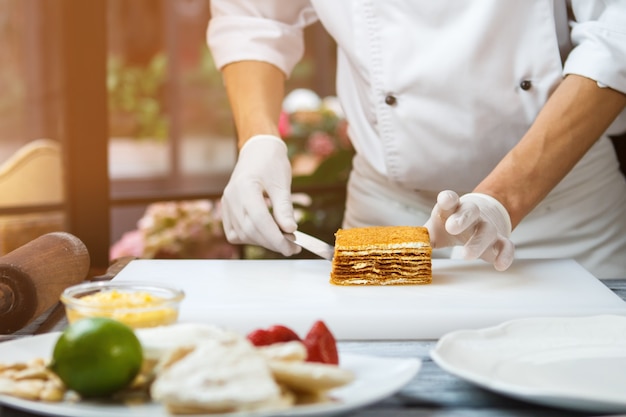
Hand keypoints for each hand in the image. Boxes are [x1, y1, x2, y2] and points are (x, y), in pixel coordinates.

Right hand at [221, 135, 300, 255]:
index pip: (259, 221)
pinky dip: (249, 238)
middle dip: (272, 243)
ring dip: (262, 242)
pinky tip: (265, 236)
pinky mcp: (227, 209)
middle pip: (250, 231)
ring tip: (282, 240)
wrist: (257, 150)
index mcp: (244, 188)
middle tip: (292, 247)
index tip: (292, 247)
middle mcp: (231, 198)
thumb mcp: (282, 183)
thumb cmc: (271, 162)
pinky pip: (234, 232)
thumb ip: (284, 208)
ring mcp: (226, 204)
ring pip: (242, 235)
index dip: (276, 238)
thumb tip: (290, 230)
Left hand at [424, 190, 513, 270]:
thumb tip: (406, 249)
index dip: (448, 199)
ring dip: (478, 242)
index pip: (450, 200)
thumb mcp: (434, 229)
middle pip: (471, 211)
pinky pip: (506, 246)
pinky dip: (505, 255)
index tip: (444, 200)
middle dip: (462, 218)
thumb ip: (421, 238)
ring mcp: (486, 227)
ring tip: (466, 255)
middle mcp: (471, 215)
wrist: (477, 220)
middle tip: (452, 227)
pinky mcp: (499, 241)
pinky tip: (499, 265)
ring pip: (487, 230)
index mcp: (452, 209)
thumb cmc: (449, 225)